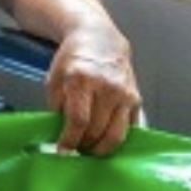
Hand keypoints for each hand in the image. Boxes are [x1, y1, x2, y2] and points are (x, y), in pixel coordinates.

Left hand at [46, 25, 139, 153]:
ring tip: (90, 150)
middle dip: (84, 145)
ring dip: (102, 148)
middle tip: (75, 150)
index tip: (63, 150)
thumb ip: (56, 105)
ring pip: (116, 134)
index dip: (70, 139)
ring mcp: (124, 93)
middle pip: (97, 129)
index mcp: (81, 80)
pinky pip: (129, 128)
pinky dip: (118, 140)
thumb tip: (59, 132)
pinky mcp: (136, 99)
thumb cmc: (73, 59)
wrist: (100, 40)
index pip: (78, 119)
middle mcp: (106, 87)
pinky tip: (106, 142)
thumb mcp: (54, 77)